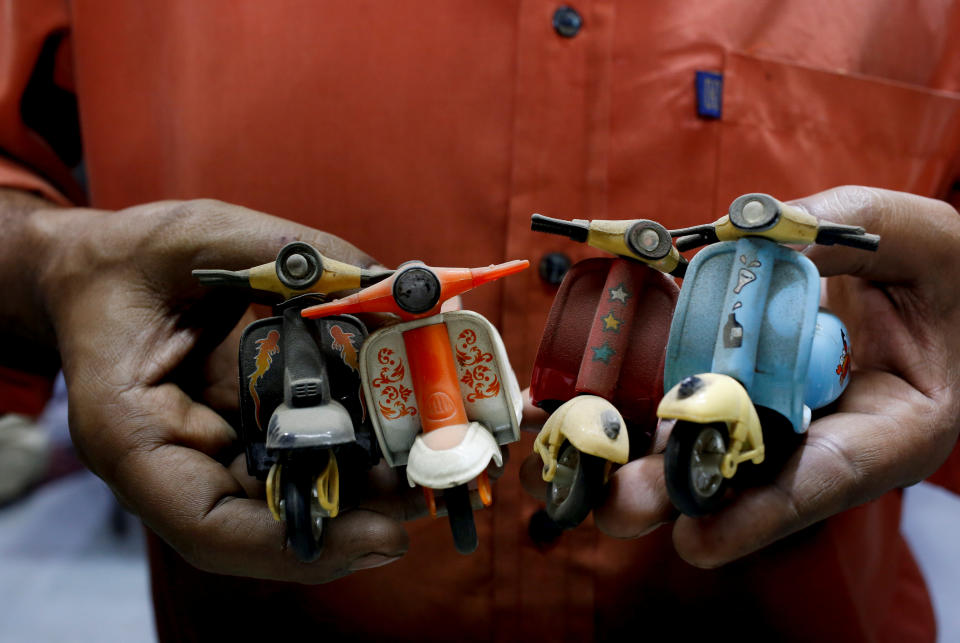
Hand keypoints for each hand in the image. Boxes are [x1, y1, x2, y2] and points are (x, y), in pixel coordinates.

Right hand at [28, 199, 418, 581]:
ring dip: (373, 483)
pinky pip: (304, 454)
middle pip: (273, 521)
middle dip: (363, 512)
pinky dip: (359, 443)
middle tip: (438, 487)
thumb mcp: (202, 237)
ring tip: (441, 458)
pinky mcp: (244, 434)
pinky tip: (409, 422)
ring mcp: (217, 454)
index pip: (211, 526)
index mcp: (133, 436)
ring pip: (299, 494)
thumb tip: (401, 287)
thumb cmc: (131, 259)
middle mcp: (178, 466)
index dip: (300, 544)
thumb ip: (295, 258)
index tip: (386, 535)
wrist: (99, 272)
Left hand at [528, 186, 959, 566]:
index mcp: (890, 425)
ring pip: (689, 450)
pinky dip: (613, 409)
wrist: (928, 289)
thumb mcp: (915, 238)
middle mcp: (818, 436)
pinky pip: (667, 405)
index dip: (760, 514)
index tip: (697, 538)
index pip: (826, 478)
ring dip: (620, 461)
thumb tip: (745, 223)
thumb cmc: (938, 270)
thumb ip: (841, 231)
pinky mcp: (725, 387)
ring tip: (554, 469)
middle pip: (738, 478)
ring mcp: (765, 415)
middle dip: (666, 493)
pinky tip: (558, 410)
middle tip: (606, 506)